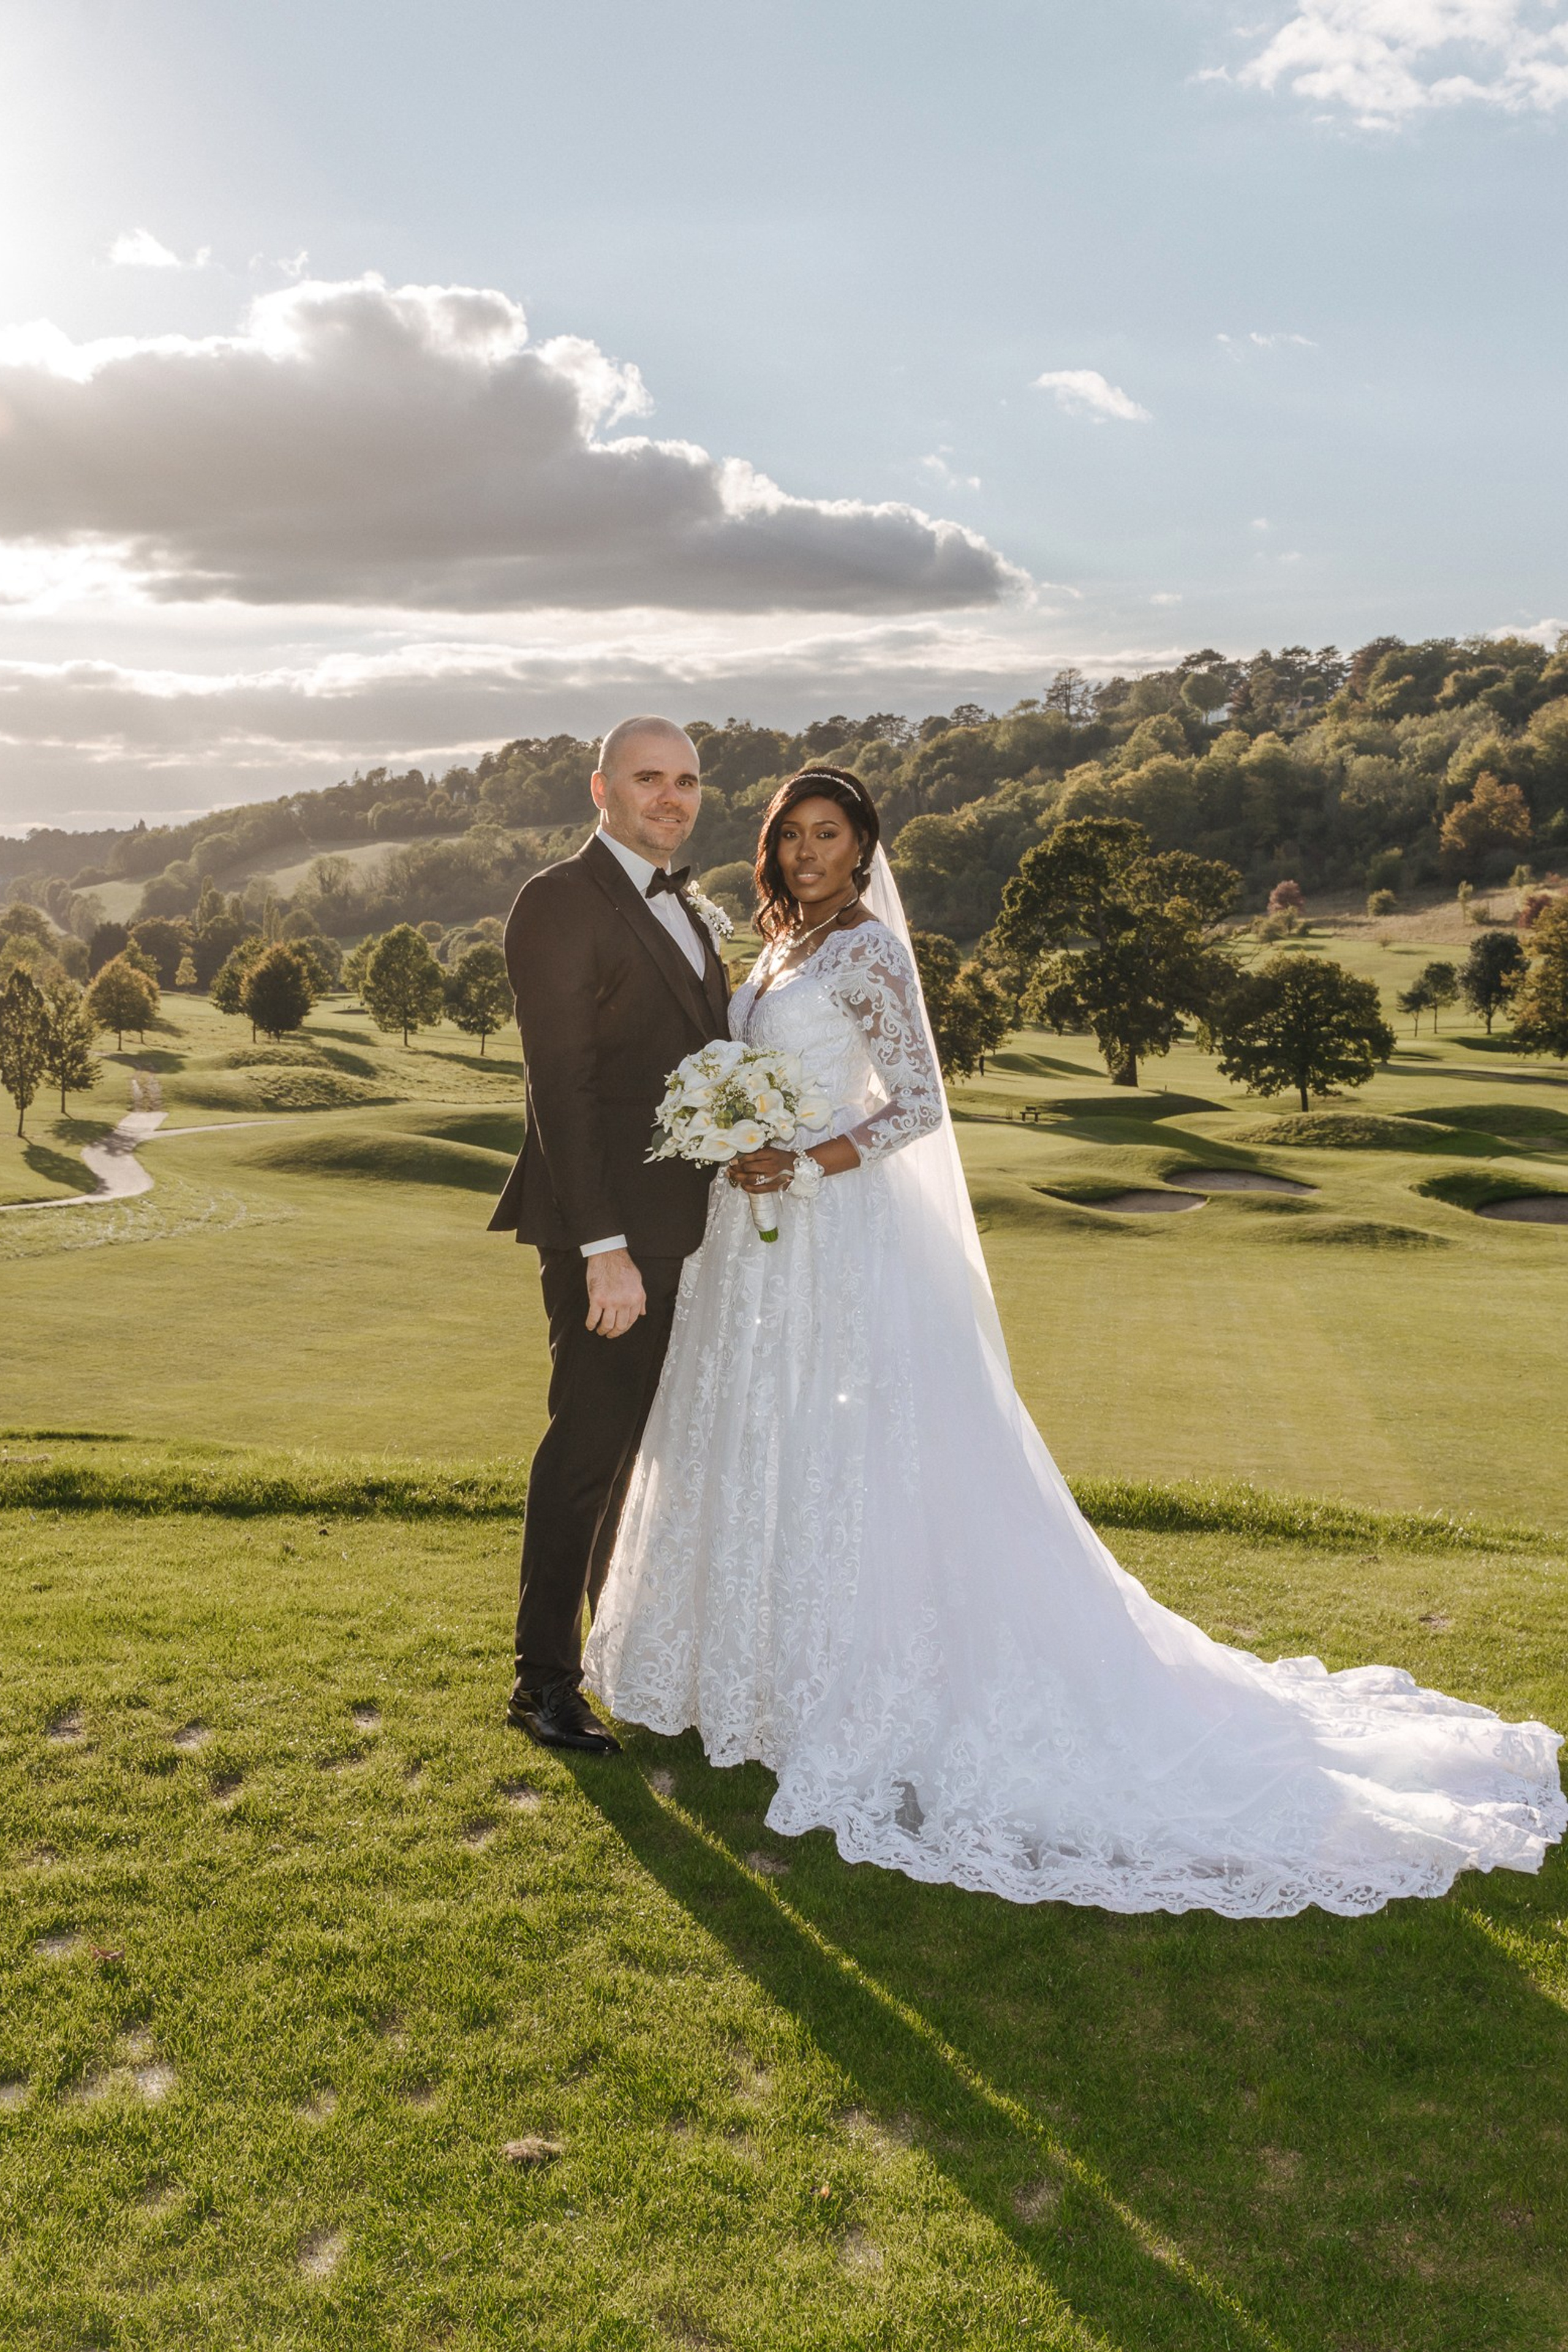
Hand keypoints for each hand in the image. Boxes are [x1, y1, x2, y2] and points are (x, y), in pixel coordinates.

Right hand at [585, 1247, 645, 1338]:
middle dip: (614, 1333)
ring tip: (600, 1331)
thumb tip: (642, 1312)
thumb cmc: (623, 1266)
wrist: (608, 1255)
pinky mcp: (596, 1299)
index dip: (625, 1328)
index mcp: (635, 1298)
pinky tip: (590, 1325)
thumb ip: (641, 1299)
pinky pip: (593, 1317)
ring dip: (602, 1330)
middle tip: (609, 1334)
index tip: (620, 1330)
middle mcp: (624, 1302)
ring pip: (607, 1324)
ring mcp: (610, 1302)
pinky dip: (591, 1324)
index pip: (631, 1320)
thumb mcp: (638, 1282)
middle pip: (619, 1325)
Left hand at [729, 1138, 858, 1194]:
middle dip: (736, 1170)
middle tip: (729, 1170)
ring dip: (739, 1178)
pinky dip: (748, 1188)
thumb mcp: (771, 1151)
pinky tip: (742, 1186)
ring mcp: (772, 1176)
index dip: (738, 1161)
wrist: (799, 1167)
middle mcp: (770, 1164)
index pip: (749, 1158)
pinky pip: (758, 1189)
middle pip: (748, 1168)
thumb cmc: (782, 1158)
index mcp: (769, 1153)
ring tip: (733, 1177)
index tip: (732, 1162)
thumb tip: (740, 1159)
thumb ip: (757, 1154)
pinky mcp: (774, 1186)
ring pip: (751, 1178)